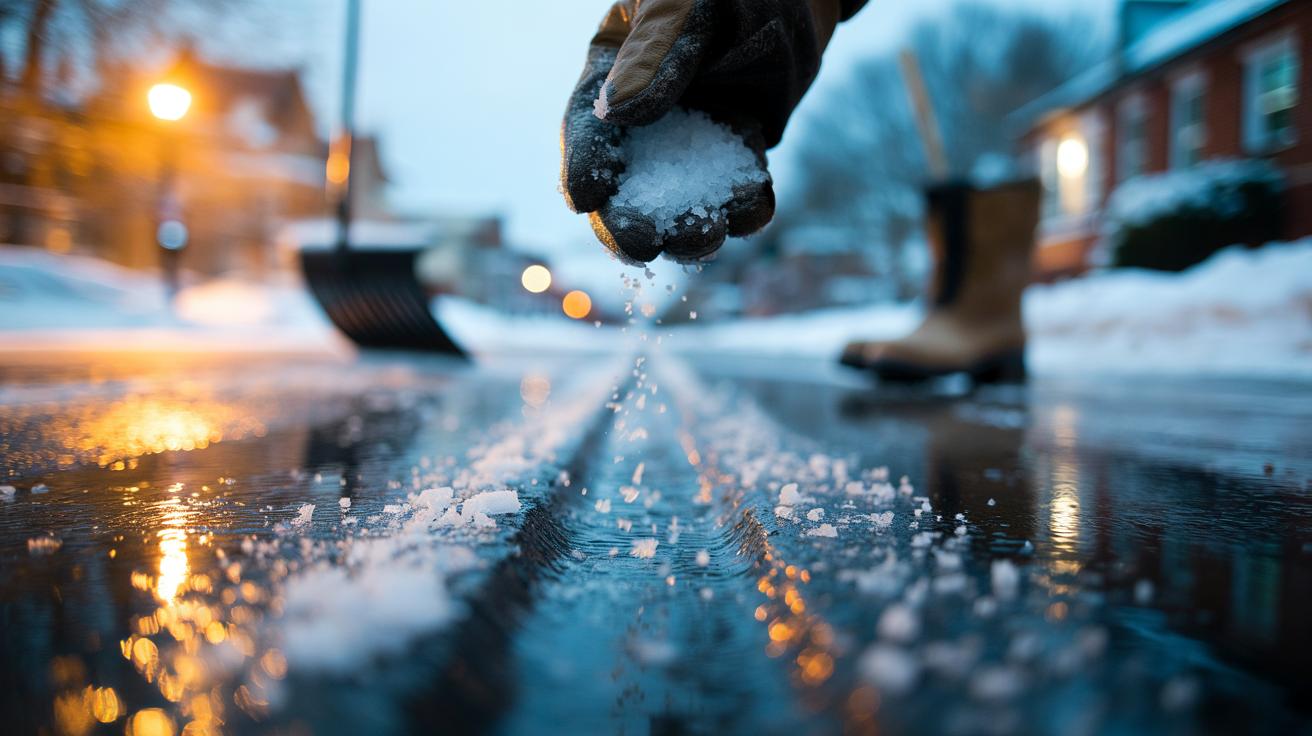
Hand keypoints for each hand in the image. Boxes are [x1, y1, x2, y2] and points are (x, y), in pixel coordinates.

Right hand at [561, 0, 863, 262]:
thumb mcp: (684, 7)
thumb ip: (655, 54)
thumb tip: (620, 112)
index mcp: (613, 74)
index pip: (589, 129)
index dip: (584, 165)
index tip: (585, 197)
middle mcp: (646, 116)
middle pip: (626, 183)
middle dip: (631, 219)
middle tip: (644, 244)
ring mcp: (691, 138)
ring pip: (679, 199)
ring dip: (689, 226)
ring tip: (706, 235)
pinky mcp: (734, 151)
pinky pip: (733, 190)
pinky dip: (743, 206)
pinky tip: (753, 208)